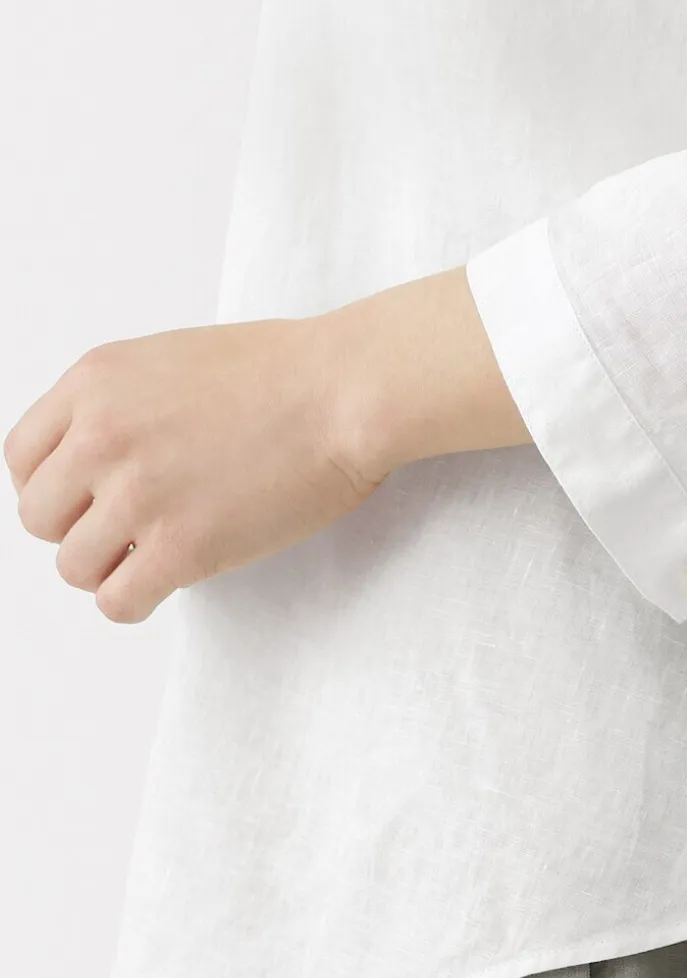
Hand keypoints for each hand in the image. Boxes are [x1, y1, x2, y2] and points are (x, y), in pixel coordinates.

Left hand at [4, 267, 528, 623]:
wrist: (348, 393)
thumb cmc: (291, 374)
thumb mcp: (177, 360)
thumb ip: (126, 405)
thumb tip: (110, 462)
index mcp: (97, 383)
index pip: (23, 458)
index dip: (55, 490)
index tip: (89, 502)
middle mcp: (102, 437)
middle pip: (41, 517)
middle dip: (82, 530)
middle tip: (129, 533)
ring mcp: (139, 495)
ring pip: (73, 566)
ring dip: (110, 569)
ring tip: (154, 559)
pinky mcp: (182, 547)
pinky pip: (117, 602)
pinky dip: (135, 601)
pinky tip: (167, 584)